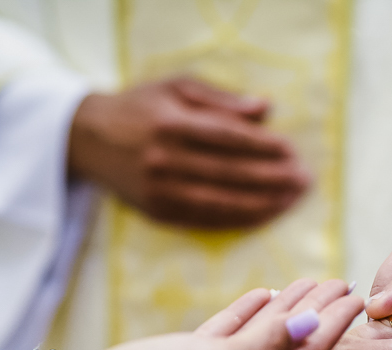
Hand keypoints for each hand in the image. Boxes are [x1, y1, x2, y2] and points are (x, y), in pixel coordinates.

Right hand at [67, 76, 309, 228]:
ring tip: (291, 201)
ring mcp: (160, 190)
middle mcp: (164, 159)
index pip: (229, 139)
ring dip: (263, 204)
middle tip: (303, 181)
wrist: (88, 138)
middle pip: (230, 173)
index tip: (292, 152)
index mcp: (171, 124)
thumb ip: (221, 99)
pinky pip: (207, 220)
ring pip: (222, 202)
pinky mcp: (158, 213)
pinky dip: (239, 219)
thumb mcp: (176, 87)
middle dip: (273, 179)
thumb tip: (265, 109)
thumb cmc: (141, 107)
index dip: (264, 147)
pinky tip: (264, 215)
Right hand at [73, 279, 360, 349]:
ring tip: (312, 281)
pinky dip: (248, 317)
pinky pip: (229, 339)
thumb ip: (269, 345)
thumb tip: (314, 323)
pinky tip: (266, 294)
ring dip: (287, 311)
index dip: (332, 327)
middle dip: (316, 316)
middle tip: (345, 281)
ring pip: (260, 343)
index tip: (356, 297)